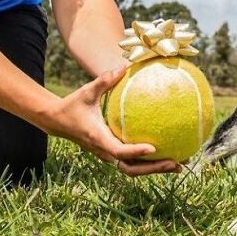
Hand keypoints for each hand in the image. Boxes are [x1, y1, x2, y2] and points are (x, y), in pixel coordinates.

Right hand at [48, 65, 180, 176]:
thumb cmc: (73, 105)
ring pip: (133, 169)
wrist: (57, 122)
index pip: (120, 151)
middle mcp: (104, 151)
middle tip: (175, 163)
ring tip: (179, 164)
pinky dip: (149, 162)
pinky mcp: (111, 153)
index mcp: (99, 139)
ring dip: (154, 169)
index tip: (154, 149)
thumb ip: (104, 80)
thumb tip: (123, 66)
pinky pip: (132, 161)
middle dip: (153, 168)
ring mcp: (108, 155)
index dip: (136, 151)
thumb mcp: (87, 91)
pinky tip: (167, 153)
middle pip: (131, 168)